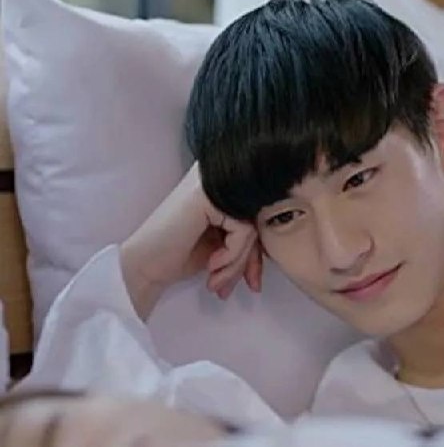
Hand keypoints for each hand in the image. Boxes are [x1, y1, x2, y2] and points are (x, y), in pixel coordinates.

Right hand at [120, 163, 263, 318]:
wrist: (144, 265)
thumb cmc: (181, 254)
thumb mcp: (226, 244)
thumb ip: (251, 237)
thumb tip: (281, 244)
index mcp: (224, 186)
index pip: (259, 215)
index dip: (258, 250)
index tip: (252, 278)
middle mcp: (220, 177)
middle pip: (258, 220)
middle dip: (252, 259)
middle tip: (247, 285)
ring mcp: (213, 184)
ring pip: (252, 228)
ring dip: (238, 262)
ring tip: (219, 281)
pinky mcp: (208, 196)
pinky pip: (242, 231)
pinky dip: (232, 255)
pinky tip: (212, 265)